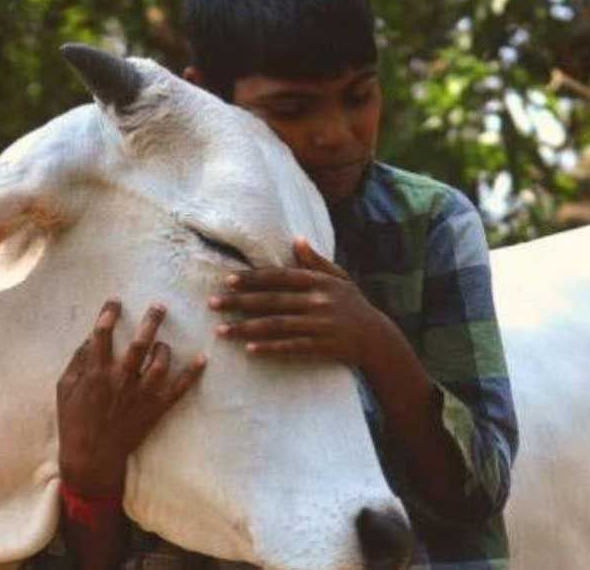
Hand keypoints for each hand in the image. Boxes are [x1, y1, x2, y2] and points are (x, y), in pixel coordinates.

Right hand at [57, 300, 205, 497]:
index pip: (102, 334)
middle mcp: (121, 380)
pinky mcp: (155, 409)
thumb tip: (90, 337)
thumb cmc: (74, 421)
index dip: (108, 314)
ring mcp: (140, 395)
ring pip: (160, 363)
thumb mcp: (64, 389)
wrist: (91, 457)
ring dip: (164, 348)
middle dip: (151, 321)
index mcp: (96, 373)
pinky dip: (192, 374)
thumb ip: (77, 361)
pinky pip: (178, 389)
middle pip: (139, 343)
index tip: (115, 302)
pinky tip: (202, 358)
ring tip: (163, 343)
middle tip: (159, 305)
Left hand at [208, 238, 391, 370]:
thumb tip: (297, 240)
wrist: (376, 338)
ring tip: (221, 331)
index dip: (252, 278)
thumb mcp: (339, 279)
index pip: (279, 277)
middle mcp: (317, 301)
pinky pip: (290, 347)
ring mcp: (319, 325)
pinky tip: (248, 349)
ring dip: (246, 328)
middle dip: (238, 302)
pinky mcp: (321, 346)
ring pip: (276, 325)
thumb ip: (316, 262)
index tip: (227, 280)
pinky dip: (269, 348)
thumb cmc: (353, 305)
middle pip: (271, 301)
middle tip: (212, 303)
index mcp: (318, 282)